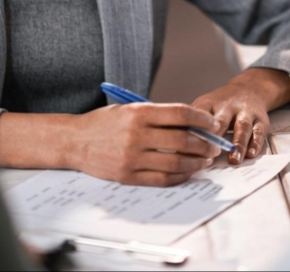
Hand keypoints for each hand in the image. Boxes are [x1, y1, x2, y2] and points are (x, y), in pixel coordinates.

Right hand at [69, 104, 222, 186]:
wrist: (74, 141)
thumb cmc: (105, 123)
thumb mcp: (129, 109)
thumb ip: (158, 115)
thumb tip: (193, 124)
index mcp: (138, 113)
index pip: (180, 113)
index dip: (202, 118)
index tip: (213, 123)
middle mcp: (136, 134)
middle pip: (182, 139)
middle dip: (205, 143)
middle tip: (215, 145)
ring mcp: (132, 157)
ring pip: (175, 162)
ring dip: (196, 162)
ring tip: (205, 160)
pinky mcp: (128, 176)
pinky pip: (162, 179)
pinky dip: (180, 177)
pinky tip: (188, 172)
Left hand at [193, 68, 289, 164]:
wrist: (249, 89)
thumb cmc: (220, 105)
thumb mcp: (203, 107)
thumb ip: (191, 124)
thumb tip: (173, 147)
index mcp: (209, 104)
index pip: (198, 115)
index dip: (193, 130)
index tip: (187, 146)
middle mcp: (228, 107)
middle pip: (221, 120)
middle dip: (215, 137)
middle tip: (210, 153)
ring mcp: (246, 113)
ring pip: (242, 127)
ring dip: (238, 143)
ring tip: (234, 159)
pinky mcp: (260, 120)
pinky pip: (259, 132)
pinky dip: (255, 143)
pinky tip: (251, 154)